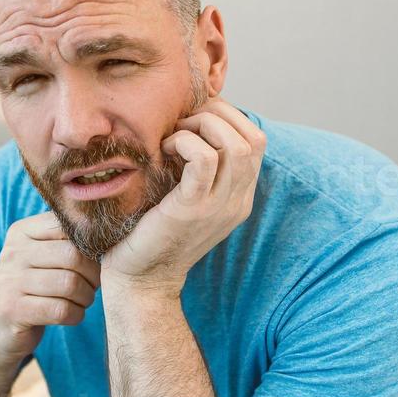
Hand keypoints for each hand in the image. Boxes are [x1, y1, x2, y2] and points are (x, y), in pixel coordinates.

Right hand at [0, 211, 100, 361]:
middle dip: (93, 275)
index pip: (68, 226)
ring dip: (86, 297)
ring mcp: (10, 282)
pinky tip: (72, 314)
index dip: (91, 245)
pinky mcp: (13, 310)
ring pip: (70, 284)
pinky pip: (61, 310)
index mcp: (21, 232)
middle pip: (73, 256)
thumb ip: (66, 238)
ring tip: (83, 300)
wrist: (0, 325)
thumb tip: (106, 230)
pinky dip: (76, 315)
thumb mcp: (41, 254)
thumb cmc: (34, 285)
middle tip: (92, 285)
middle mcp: (13, 252)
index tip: (94, 260)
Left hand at [100, 98, 266, 295]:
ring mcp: (218, 207)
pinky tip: (165, 150)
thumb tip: (190, 121)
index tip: (194, 118)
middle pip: (253, 139)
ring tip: (175, 136)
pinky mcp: (192, 210)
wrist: (140, 280)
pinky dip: (185, 143)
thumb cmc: (153, 231)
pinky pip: (204, 160)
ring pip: (236, 146)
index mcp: (239, 197)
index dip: (228, 117)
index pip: (257, 141)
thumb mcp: (186, 196)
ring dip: (203, 126)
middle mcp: (237, 202)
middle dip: (218, 116)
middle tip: (183, 123)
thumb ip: (198, 168)